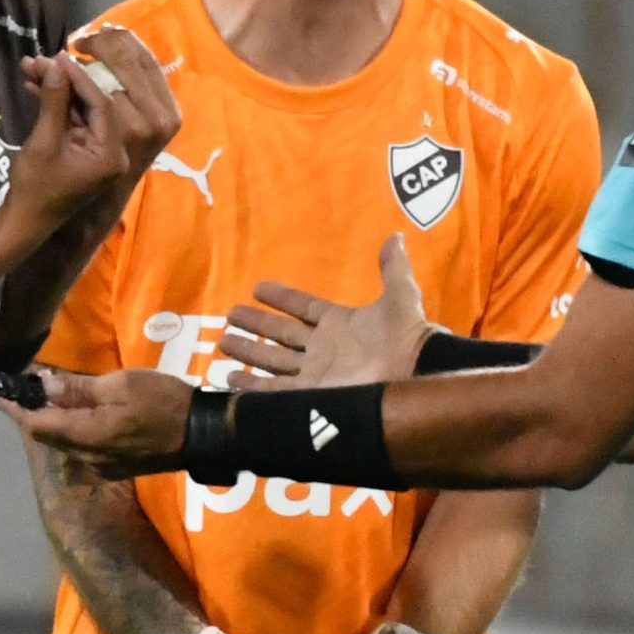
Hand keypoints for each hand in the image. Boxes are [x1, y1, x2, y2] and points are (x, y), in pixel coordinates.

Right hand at [0, 38, 178, 276]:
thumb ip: (53, 102)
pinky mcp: (92, 148)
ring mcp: (106, 150)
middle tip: (51, 56)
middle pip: (104, 99)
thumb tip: (55, 63)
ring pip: (90, 105)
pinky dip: (62, 101)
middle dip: (75, 76)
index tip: (58, 57)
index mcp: (113, 155)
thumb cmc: (33, 188)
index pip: (103, 104)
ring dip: (63, 86)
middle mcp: (118, 151)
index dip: (80, 78)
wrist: (26, 221)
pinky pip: (82, 116)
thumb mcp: (42, 142)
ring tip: (33, 67)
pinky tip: (38, 84)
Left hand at [2, 368, 195, 478]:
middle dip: (31, 415)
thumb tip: (43, 387)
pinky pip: (83, 448)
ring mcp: (103, 466)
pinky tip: (75, 415)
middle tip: (19, 393)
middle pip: (48, 437)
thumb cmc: (164, 402)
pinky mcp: (117, 467)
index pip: (37, 426)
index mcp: (87, 435)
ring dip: (52, 423)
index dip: (17, 410)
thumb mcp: (122, 384)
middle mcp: (88, 457)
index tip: (1, 394)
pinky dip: (72, 430)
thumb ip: (79, 389)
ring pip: (65, 443)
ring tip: (44, 400)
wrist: (203, 434)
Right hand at [219, 234, 436, 388]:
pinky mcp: (308, 398)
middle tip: (229, 315)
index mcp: (339, 324)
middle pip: (280, 335)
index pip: (302, 308)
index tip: (257, 287)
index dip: (282, 298)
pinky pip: (272, 392)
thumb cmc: (405, 336)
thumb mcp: (400, 295)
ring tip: (223, 343)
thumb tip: (395, 236)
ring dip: (247, 352)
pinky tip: (228, 379)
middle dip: (255, 326)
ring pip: (271, 361)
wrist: (410, 376)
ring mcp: (313, 375)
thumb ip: (393, 267)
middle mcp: (322, 349)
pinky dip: (250, 388)